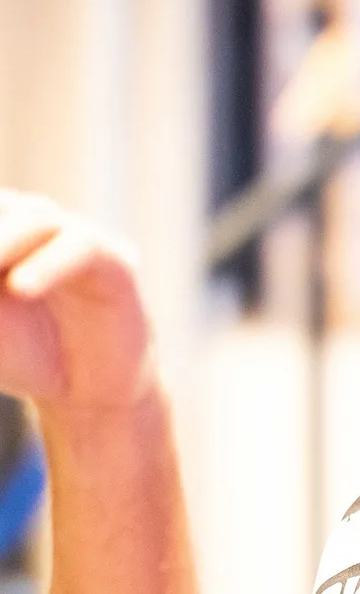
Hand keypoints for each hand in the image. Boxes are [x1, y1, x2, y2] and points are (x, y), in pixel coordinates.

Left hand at [0, 191, 154, 414]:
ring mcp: (71, 236)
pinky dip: (49, 265)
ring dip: (3, 240)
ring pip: (35, 216)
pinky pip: (81, 247)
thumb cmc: (23, 352)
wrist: (85, 388)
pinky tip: (22, 288)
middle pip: (1, 205)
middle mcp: (27, 221)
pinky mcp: (113, 259)